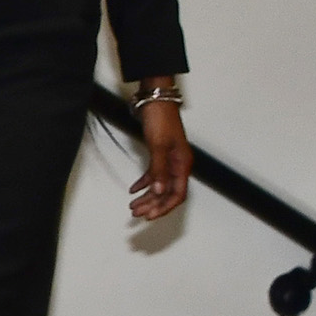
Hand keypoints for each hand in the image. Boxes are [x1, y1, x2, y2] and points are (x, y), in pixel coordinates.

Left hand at [129, 88, 192, 222]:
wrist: (155, 100)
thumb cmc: (160, 119)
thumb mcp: (159, 145)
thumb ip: (159, 170)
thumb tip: (158, 191)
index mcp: (182, 165)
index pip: (177, 194)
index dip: (164, 207)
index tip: (150, 216)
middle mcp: (178, 165)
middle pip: (167, 193)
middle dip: (152, 205)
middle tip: (136, 214)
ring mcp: (169, 160)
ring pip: (159, 185)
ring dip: (147, 196)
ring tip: (132, 206)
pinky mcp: (159, 154)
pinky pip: (153, 174)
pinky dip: (144, 183)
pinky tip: (133, 190)